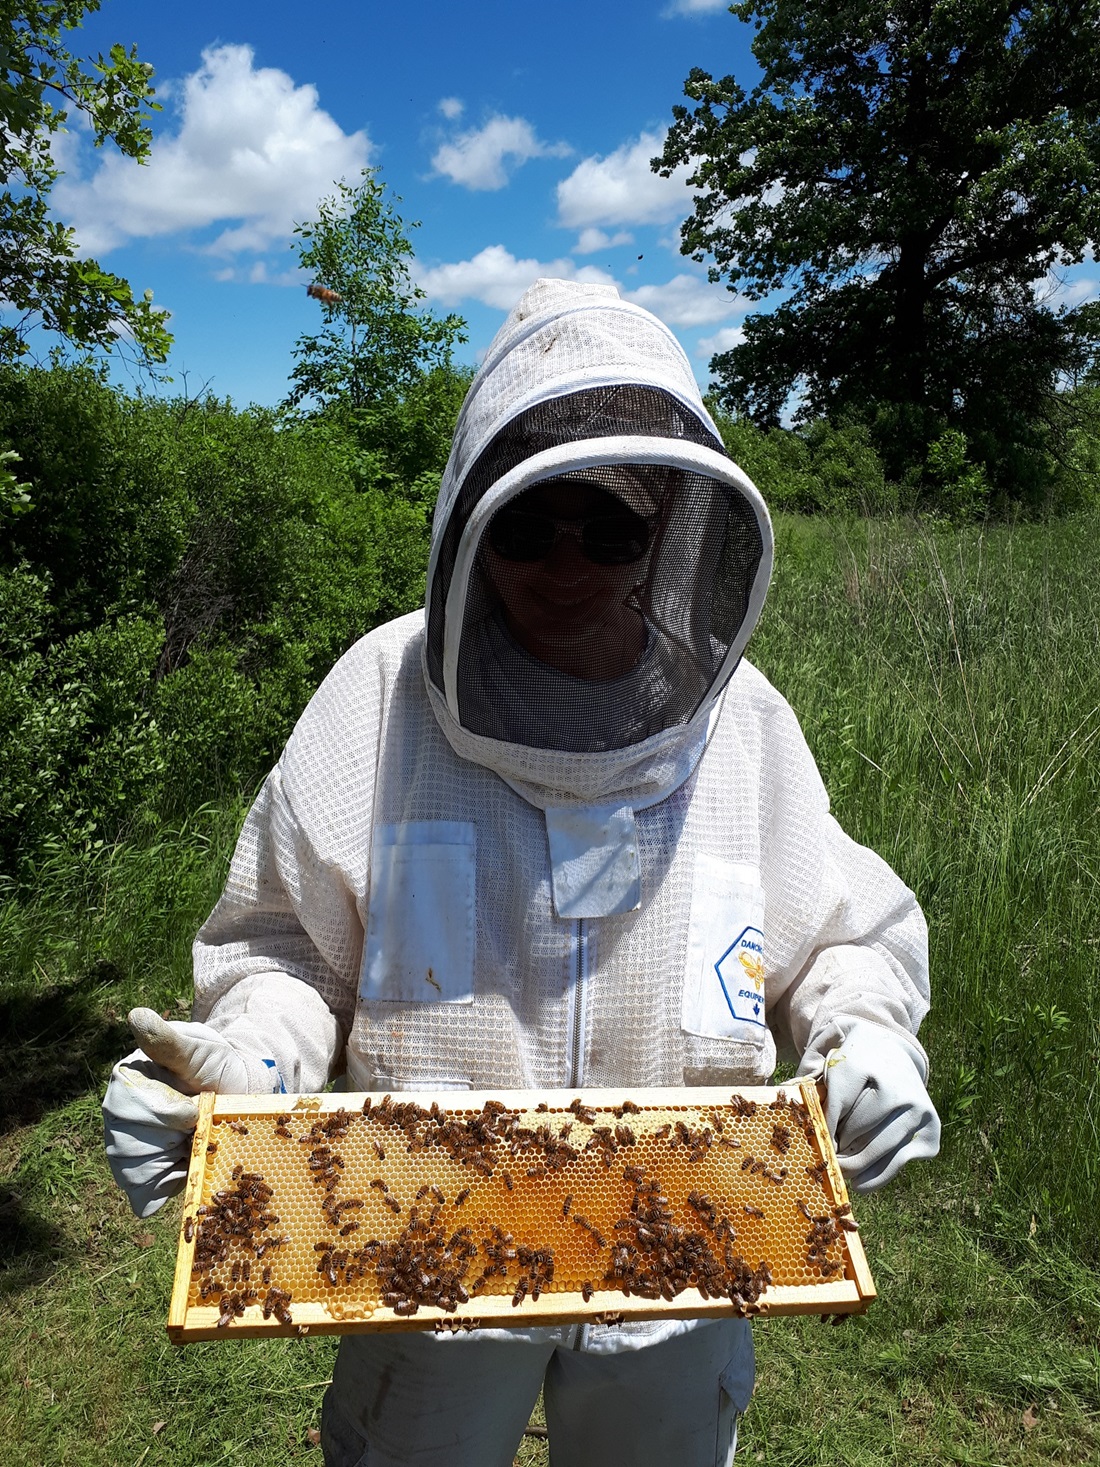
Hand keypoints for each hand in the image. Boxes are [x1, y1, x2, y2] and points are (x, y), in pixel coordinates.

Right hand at [102, 1008, 282, 1217]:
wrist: (241, 1093)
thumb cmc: (218, 1067)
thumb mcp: (201, 1051)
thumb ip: (169, 1041)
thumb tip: (137, 1016)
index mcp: (126, 1079)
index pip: (129, 1108)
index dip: (169, 1114)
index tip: (195, 1108)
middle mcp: (117, 1114)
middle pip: (128, 1146)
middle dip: (172, 1140)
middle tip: (198, 1126)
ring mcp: (126, 1145)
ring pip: (134, 1173)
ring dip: (172, 1166)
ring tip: (195, 1144)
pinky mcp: (143, 1173)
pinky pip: (142, 1195)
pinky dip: (167, 1189)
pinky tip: (187, 1170)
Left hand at [809, 1020, 940, 1191]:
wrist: (893, 1049)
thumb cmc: (851, 1061)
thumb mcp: (827, 1058)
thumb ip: (808, 1078)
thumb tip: (784, 1097)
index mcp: (865, 1064)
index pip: (838, 1104)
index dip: (822, 1128)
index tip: (814, 1142)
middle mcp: (896, 1087)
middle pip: (856, 1130)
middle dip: (837, 1148)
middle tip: (825, 1160)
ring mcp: (917, 1109)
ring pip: (878, 1149)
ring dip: (855, 1164)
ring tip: (840, 1171)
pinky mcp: (931, 1129)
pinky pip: (898, 1162)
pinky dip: (876, 1175)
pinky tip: (859, 1180)